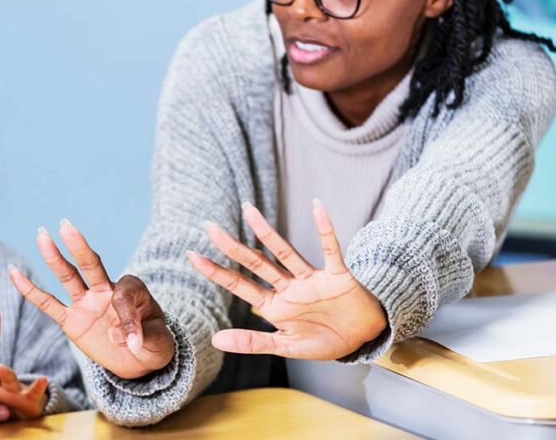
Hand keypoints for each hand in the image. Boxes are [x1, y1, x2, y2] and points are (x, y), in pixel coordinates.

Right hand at [8, 220, 174, 379]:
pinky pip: (48, 304)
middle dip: (79, 247)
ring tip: (41, 235)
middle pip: (91, 265)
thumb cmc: (152, 346)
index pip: (124, 294)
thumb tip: (122, 338)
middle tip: (66, 226)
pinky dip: (31, 291)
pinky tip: (15, 274)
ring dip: (55, 257)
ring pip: (68, 277)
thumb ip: (143, 337)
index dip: (128, 317)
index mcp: (132, 290)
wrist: (138, 360)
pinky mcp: (71, 320)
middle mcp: (106, 290)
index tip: (133, 341)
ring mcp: (86, 303)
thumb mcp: (159, 344)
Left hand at [188, 200, 386, 359]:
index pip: (240, 285)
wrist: (363, 339)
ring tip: (248, 210)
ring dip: (267, 232)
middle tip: (208, 227)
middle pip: (256, 263)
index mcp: (274, 305)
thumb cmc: (325, 341)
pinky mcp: (337, 276)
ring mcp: (311, 279)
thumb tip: (215, 340)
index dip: (216, 272)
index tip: (192, 255)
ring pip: (285, 252)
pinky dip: (325, 229)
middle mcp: (288, 287)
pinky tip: (317, 207)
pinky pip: (330, 249)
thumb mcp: (287, 346)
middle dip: (232, 246)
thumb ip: (253, 343)